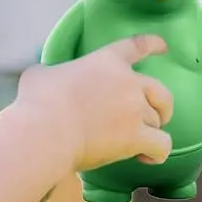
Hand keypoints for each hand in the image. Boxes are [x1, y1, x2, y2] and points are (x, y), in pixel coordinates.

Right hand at [14, 35, 172, 172]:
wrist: (46, 131)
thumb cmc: (38, 100)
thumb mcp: (40, 74)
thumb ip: (51, 72)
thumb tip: (45, 78)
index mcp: (106, 61)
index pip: (136, 46)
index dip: (152, 44)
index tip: (163, 46)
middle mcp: (128, 83)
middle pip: (160, 91)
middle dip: (161, 104)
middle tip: (155, 115)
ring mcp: (135, 110)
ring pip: (158, 120)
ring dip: (150, 130)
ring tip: (138, 142)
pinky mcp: (136, 138)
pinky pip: (161, 145)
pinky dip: (156, 152)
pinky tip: (146, 157)